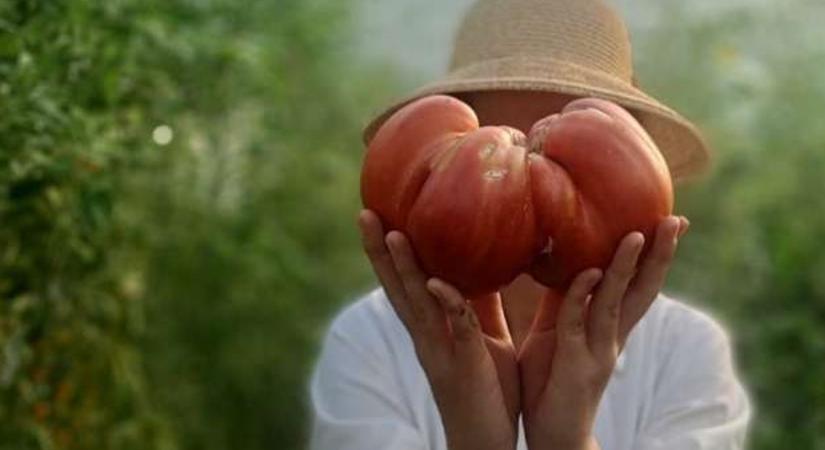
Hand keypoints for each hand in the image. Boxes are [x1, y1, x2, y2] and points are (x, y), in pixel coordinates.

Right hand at [358, 209, 519, 449]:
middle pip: (397, 288)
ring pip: (418, 304)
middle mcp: (426, 337)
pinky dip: (447, 305)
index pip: (404, 282)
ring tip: (393, 233)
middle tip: (365, 213)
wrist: (488, 442)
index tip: (378, 214)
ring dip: (405, 269)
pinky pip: (457, 331)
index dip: (388, 251)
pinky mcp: (464, 367)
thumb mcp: (484, 337)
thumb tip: (485, 265)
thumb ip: (477, 306)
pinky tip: (438, 283)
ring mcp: (441, 352)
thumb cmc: (488, 388)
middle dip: (380, 251)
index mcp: (430, 328)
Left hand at [519, 216, 687, 449]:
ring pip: (615, 303)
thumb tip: (567, 260)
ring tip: (636, 234)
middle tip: (675, 219)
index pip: (638, 285)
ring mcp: (598, 352)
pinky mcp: (577, 367)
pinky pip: (577, 324)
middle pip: (643, 291)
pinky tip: (589, 272)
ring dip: (627, 269)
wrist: (551, 435)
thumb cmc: (550, 380)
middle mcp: (611, 337)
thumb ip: (564, 299)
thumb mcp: (555, 330)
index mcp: (608, 327)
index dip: (654, 255)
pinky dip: (582, 296)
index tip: (670, 220)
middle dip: (659, 255)